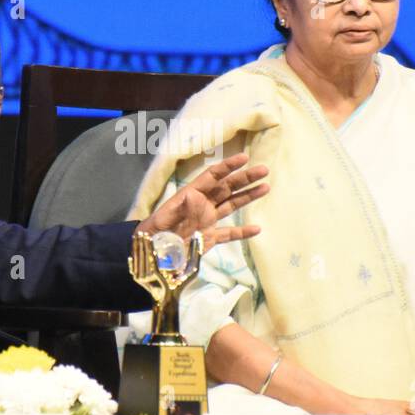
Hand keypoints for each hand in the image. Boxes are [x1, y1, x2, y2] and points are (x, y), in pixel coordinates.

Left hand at [137, 153, 268, 251]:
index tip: (244, 158)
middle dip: (245, 178)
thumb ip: (180, 209)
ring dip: (248, 197)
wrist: (148, 257)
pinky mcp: (209, 239)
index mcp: (190, 196)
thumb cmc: (152, 235)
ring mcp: (207, 221)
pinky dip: (242, 232)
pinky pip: (228, 233)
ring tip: (266, 187)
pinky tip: (257, 229)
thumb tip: (196, 195)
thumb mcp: (163, 221)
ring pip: (231, 205)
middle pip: (226, 188)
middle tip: (264, 170)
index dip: (228, 167)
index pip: (212, 177)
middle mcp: (201, 205)